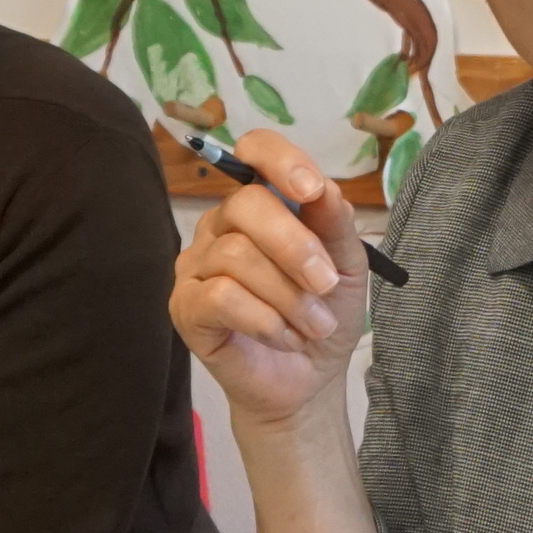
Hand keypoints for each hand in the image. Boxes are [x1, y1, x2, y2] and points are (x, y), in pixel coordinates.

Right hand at [168, 129, 371, 436]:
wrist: (309, 380)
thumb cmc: (323, 314)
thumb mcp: (347, 266)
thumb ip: (336, 224)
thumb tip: (325, 188)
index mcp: (262, 205)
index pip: (255, 152)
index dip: (280, 161)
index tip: (312, 190)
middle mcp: (222, 226)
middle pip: (245, 206)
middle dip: (296, 246)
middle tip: (326, 284)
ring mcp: (196, 265)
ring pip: (236, 257)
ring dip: (288, 296)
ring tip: (313, 326)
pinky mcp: (184, 306)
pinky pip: (219, 297)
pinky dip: (264, 319)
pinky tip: (282, 336)